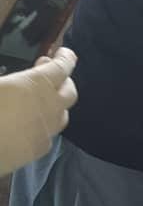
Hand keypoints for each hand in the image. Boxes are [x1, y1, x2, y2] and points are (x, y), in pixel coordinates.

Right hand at [0, 47, 77, 175]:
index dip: (66, 58)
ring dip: (56, 105)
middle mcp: (49, 107)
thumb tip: (14, 81)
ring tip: (39, 101)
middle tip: (46, 76)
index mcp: (36, 84)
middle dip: (63, 81)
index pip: (63, 67)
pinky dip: (44, 125)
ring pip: (62, 115)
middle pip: (70, 92)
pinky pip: (49, 134)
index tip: (63, 54)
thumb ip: (9, 78)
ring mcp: (46, 131)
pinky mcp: (38, 151)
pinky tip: (27, 124)